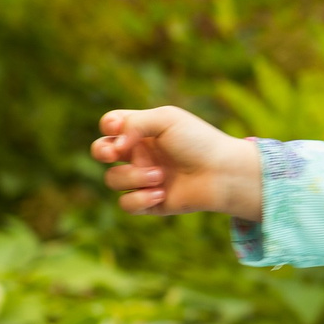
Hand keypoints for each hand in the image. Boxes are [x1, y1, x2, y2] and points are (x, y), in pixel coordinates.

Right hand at [91, 107, 263, 221]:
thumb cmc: (198, 141)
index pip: (111, 124)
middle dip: (101, 151)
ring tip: (160, 176)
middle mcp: (140, 153)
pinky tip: (162, 193)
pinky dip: (140, 199)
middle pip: (101, 151)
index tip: (119, 127)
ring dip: (133, 177)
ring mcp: (143, 179)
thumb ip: (134, 123)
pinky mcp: (149, 203)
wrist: (222, 173)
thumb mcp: (167, 120)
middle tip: (115, 153)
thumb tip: (114, 146)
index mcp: (143, 130)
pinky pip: (126, 204)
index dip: (109, 125)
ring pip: (113, 179)